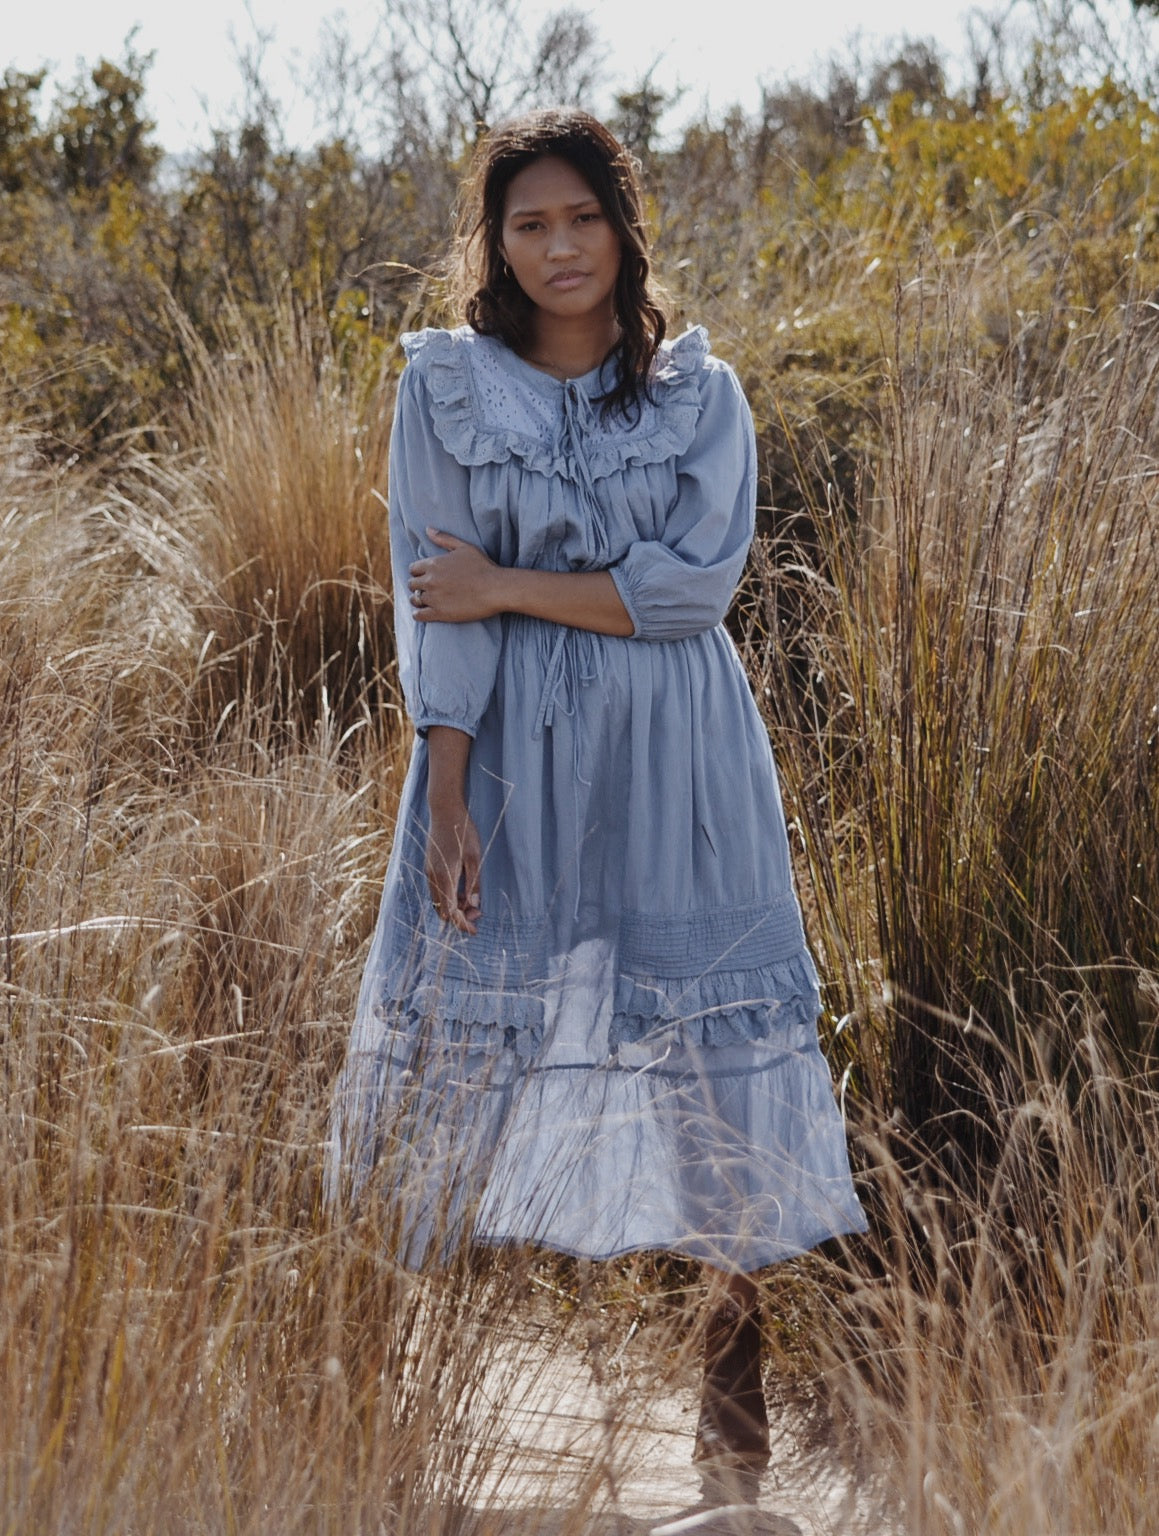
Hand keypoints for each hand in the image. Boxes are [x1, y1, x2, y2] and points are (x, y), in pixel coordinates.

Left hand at [409, 529, 502, 622]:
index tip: (425, 576)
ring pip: (414, 599)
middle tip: (427, 589)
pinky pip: (418, 615)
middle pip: (412, 584)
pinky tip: (423, 613)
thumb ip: (444, 538)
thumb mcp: (465, 547)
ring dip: (417, 600)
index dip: (418, 572)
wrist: (495, 589)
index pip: (413, 569)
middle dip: (418, 586)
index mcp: (434, 563)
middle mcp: (430, 580)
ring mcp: (433, 597)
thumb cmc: (483, 566)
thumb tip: (427, 529)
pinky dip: (418, 614)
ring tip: (425, 601)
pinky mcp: (439, 613)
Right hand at [425, 799, 481, 934]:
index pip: (451, 911)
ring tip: (472, 900)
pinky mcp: (429, 866)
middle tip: (477, 913)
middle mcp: (433, 877)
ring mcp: (429, 872)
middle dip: (459, 916)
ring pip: (439, 902)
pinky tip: (462, 890)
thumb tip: (474, 906)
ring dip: (454, 906)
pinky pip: (436, 891)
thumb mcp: (475, 857)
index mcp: (444, 877)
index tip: (474, 930)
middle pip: (442, 911)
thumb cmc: (463, 831)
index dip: (462, 924)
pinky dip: (448, 897)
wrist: (444, 810)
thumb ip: (474, 883)